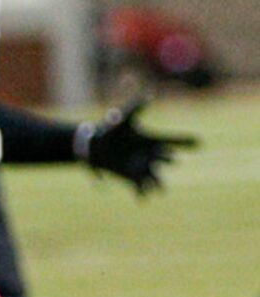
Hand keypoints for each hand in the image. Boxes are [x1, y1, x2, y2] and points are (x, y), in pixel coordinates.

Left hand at [80, 97, 196, 191]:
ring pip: (154, 177)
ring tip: (160, 190)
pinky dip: (141, 194)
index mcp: (151, 141)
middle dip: (167, 159)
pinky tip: (143, 200)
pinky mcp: (130, 178)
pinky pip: (138, 188)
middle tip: (173, 160)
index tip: (200, 143)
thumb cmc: (111, 130)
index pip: (171, 141)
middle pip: (163, 159)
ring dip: (157, 183)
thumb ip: (134, 108)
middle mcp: (150, 156)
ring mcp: (141, 168)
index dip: (185, 142)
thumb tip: (148, 96)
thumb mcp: (123, 118)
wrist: (96, 147)